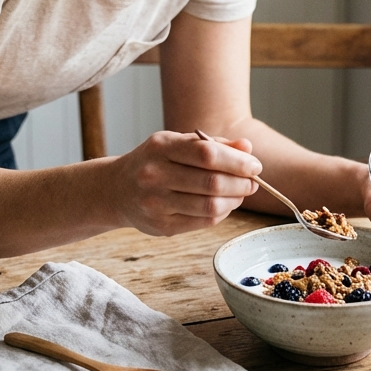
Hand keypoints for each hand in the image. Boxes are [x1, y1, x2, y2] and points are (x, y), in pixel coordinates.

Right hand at [108, 131, 259, 235]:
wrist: (116, 190)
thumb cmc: (155, 162)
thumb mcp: (177, 144)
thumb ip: (212, 144)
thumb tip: (247, 147)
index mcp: (161, 146)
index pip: (207, 154)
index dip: (237, 161)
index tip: (254, 165)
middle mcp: (154, 174)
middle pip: (212, 182)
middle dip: (241, 183)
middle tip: (253, 182)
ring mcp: (156, 203)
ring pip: (210, 205)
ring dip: (234, 200)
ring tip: (240, 193)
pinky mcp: (161, 226)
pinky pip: (203, 222)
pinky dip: (221, 213)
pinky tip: (224, 205)